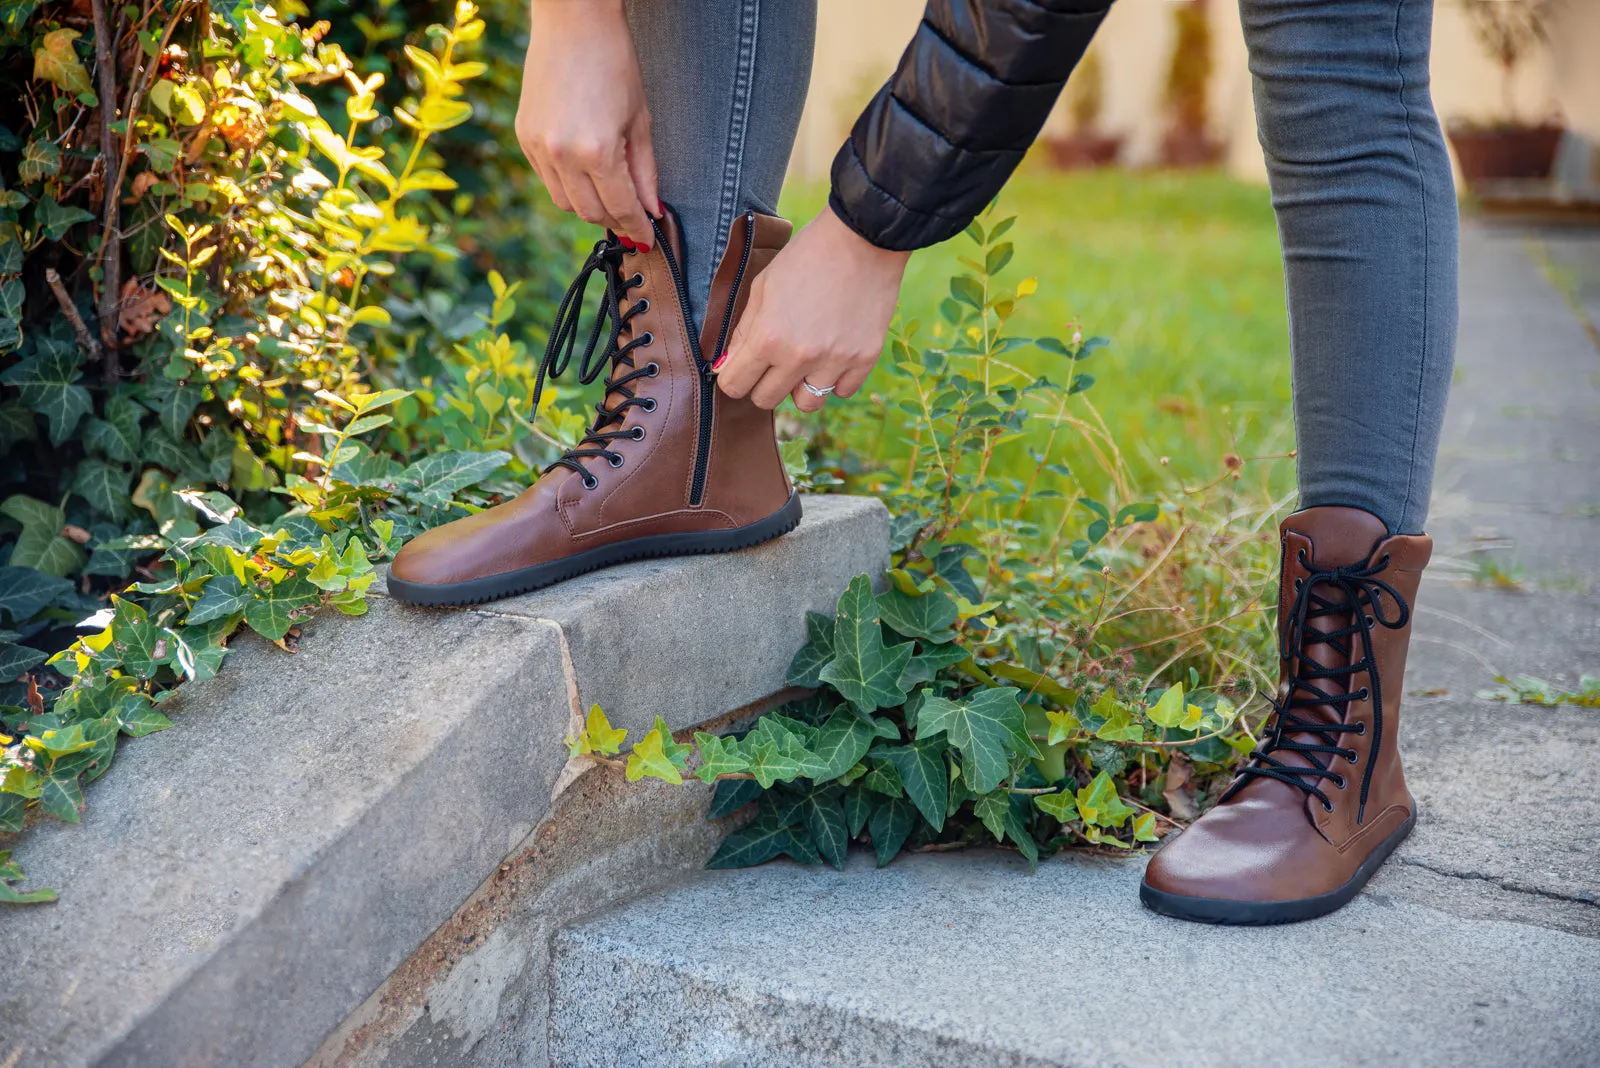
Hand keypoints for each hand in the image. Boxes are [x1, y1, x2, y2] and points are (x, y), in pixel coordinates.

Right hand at [515, 0, 658, 246]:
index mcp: (597, 152)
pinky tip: (585, 173)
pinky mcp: (525, 137)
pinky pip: (547, 179)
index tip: (646, 236)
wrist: (573, 21)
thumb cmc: (613, 62)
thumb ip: (644, 172)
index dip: (636, 226)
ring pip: (565, 202)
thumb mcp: (639, 120)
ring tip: (609, 196)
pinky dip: (567, 185)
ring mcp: (539, 147)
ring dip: (590, 207)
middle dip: (615, 220)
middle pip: (590, 212)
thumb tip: (650, 208)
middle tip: (632, 218)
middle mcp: (563, 155)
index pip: (620, 207)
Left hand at [714, 207, 910, 411]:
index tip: (741, 367)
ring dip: (801, 386)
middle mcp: (800, 357)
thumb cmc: (806, 257)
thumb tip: (725, 366)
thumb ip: (743, 332)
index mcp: (768, 338)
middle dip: (763, 383)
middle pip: (766, 400)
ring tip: (807, 359)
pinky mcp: (865, 359)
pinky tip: (834, 352)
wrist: (862, 238)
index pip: (735, 386)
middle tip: (773, 360)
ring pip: (806, 403)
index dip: (733, 377)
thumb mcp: (763, 287)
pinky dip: (835, 378)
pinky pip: (842, 391)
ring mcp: (835, 362)